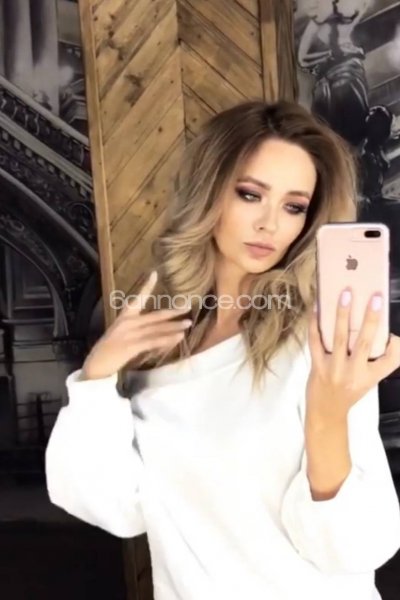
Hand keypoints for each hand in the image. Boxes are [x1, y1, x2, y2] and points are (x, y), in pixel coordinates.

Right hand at [82, 271, 191, 379]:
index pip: (137, 299)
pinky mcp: (131, 346)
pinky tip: (178, 337)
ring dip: (174, 326)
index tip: (154, 274)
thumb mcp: (122, 337)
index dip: (146, 286)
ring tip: (188, 323)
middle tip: (188, 306)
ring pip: (157, 328)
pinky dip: (167, 339)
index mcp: (123, 318)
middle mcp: (127, 322)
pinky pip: (153, 341)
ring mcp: (129, 334)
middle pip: (154, 315)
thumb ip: (139, 333)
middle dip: (172, 311)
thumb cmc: (108, 353)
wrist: (94, 367)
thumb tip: (159, 333)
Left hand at [306, 288, 399, 424]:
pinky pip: (315, 341)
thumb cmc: (350, 391)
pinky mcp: (317, 366)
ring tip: (345, 294)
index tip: (396, 334)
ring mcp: (334, 369)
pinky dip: (315, 323)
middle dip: (370, 319)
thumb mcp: (369, 379)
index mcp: (370, 376)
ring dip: (342, 315)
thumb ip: (376, 359)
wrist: (326, 412)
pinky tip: (317, 307)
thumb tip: (385, 332)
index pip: (390, 361)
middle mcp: (354, 373)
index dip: (396, 347)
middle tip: (375, 298)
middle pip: (364, 342)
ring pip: (339, 338)